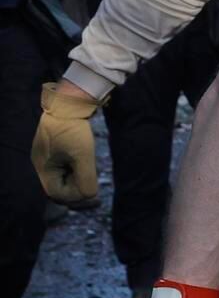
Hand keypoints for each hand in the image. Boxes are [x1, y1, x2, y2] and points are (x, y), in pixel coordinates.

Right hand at [33, 81, 99, 202]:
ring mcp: (49, 156)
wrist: (70, 101)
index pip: (56, 193)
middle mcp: (43, 164)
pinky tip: (89, 167)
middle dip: (77, 191)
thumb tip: (90, 196)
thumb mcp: (83, 154)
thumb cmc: (74, 128)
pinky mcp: (57, 149)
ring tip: (93, 179)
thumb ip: (85, 177)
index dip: (75, 196)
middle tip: (96, 193)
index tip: (92, 193)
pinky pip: (66, 167)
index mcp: (43, 167)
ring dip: (78, 181)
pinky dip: (77, 171)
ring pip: (64, 177)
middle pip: (59, 187)